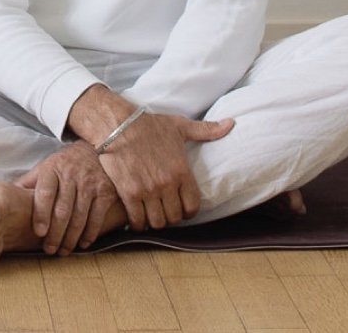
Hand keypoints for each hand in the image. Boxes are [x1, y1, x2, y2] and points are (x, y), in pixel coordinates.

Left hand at [16, 141, 120, 254]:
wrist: (96, 148)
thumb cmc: (64, 163)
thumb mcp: (45, 166)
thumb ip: (29, 182)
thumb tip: (7, 197)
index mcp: (52, 169)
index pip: (45, 193)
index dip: (41, 214)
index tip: (39, 232)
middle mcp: (71, 176)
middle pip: (62, 210)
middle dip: (55, 234)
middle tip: (49, 249)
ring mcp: (90, 184)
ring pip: (79, 216)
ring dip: (70, 238)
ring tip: (63, 251)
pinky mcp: (105, 192)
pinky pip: (97, 217)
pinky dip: (90, 233)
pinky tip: (82, 243)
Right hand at [98, 111, 232, 230]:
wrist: (117, 124)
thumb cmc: (148, 124)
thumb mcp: (179, 125)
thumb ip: (206, 129)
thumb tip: (231, 123)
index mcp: (182, 171)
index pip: (193, 207)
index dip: (188, 211)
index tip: (181, 208)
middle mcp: (167, 184)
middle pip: (174, 217)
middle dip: (170, 216)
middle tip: (163, 210)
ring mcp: (147, 190)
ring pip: (157, 222)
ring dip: (154, 221)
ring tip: (150, 215)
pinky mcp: (129, 193)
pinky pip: (137, 220)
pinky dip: (137, 224)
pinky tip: (136, 218)